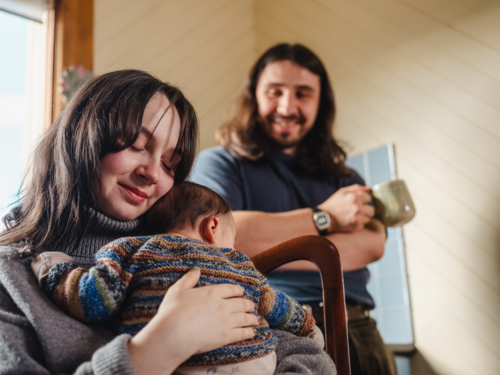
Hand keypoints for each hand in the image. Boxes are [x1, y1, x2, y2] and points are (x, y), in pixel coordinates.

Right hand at [129, 269, 257, 374]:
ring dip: (251, 318)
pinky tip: (252, 332)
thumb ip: (188, 279)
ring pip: (244, 318)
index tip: (241, 292)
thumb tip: (196, 270)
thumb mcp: (177, 290)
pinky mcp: (226, 336)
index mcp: (212, 292)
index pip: (231, 289)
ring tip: (255, 319)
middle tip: (252, 306)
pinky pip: (242, 333)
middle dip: (248, 304)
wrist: (173, 334)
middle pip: (241, 303)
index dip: (238, 291)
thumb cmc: (172, 312)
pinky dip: (249, 332)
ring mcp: (226, 321)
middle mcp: (222, 305)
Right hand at [318, 184, 374, 232]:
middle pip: (372, 210)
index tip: (356, 202)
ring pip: (368, 218)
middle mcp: (358, 208)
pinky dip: (357, 224)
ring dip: (362, 217)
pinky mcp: (356, 227)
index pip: (369, 198)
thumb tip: (370, 189)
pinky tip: (349, 221)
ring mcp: (357, 218)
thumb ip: (357, 188)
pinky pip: (363, 225)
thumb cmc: (333, 203)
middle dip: (365, 210)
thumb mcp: (342, 192)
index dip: (362, 200)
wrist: (324, 218)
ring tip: (352, 216)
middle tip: (356, 210)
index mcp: (355, 197)